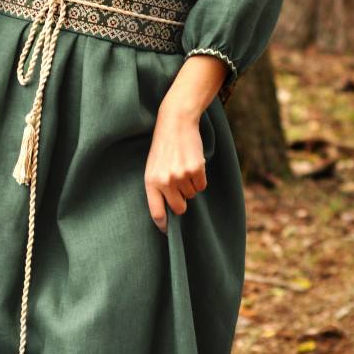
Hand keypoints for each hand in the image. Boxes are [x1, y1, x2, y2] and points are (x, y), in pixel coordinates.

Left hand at [144, 105, 206, 234]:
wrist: (176, 122)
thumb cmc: (163, 146)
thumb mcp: (153, 167)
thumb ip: (158, 187)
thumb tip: (168, 211)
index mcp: (151, 182)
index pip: (157, 213)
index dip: (163, 225)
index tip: (167, 231)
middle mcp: (165, 182)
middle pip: (179, 208)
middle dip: (182, 202)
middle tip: (180, 187)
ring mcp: (181, 176)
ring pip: (192, 195)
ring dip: (190, 185)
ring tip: (183, 166)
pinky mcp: (195, 170)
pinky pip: (201, 185)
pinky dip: (200, 178)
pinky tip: (192, 163)